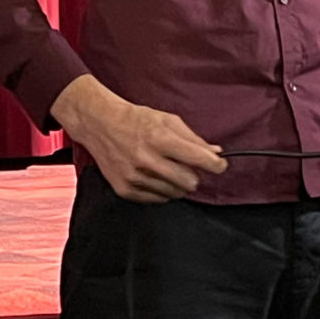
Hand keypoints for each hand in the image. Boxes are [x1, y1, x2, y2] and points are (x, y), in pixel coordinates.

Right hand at [50, 75, 227, 202]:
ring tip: (167, 167)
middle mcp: (147, 159)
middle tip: (187, 165)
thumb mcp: (167, 119)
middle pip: (189, 182)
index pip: (198, 158)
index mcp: (160, 138)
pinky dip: (162, 190)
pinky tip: (154, 175)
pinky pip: (158, 199)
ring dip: (177, 183)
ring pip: (175, 193)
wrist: (100, 124)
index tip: (220, 166)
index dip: (216, 165)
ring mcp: (134, 177)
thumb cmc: (136, 119)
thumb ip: (193, 138)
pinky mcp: (125, 189)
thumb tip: (215, 152)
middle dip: (194, 175)